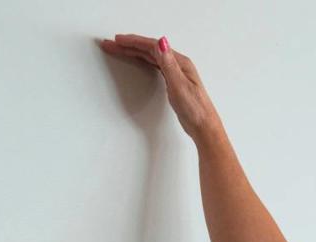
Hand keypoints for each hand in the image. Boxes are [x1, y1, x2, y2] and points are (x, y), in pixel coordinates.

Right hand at [100, 34, 224, 143]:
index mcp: (179, 62)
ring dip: (134, 52)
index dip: (134, 42)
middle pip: (149, 50)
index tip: (117, 40)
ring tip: (118, 49)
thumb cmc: (195, 109)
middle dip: (129, 46)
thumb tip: (161, 42)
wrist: (204, 127)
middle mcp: (177, 64)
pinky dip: (142, 61)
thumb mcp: (179, 85)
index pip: (152, 46)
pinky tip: (137, 60)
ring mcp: (175, 73)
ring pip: (150, 57)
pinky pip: (154, 66)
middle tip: (111, 44)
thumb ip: (169, 64)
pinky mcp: (173, 82)